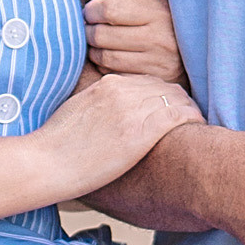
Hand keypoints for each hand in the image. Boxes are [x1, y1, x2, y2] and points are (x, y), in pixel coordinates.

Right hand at [36, 71, 201, 198]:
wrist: (47, 162)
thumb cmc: (55, 146)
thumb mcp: (77, 111)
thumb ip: (99, 104)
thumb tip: (109, 116)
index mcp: (107, 84)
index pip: (147, 81)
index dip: (161, 95)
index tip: (167, 108)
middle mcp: (122, 90)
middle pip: (165, 87)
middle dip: (178, 101)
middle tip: (187, 117)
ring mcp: (132, 109)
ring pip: (176, 98)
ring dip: (188, 110)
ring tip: (195, 124)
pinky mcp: (141, 131)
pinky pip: (179, 115)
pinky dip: (192, 119)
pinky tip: (198, 128)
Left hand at [76, 0, 188, 85]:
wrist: (191, 52)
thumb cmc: (159, 16)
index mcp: (158, 10)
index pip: (110, 7)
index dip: (92, 9)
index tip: (92, 10)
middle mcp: (161, 38)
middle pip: (102, 35)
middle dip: (90, 30)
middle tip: (93, 27)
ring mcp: (157, 64)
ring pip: (104, 57)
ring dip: (94, 50)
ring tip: (100, 42)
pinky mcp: (150, 83)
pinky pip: (113, 76)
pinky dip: (105, 68)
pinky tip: (111, 59)